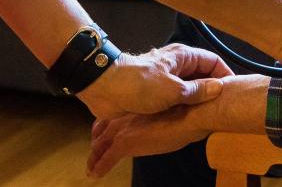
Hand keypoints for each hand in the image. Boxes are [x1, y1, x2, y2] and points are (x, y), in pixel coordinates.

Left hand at [75, 43, 232, 119]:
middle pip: (203, 75)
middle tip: (222, 107)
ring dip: (197, 100)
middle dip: (212, 90)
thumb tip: (219, 88)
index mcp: (183, 57)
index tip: (233, 92)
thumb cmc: (138, 84)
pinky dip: (184, 107)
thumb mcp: (173, 90)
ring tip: (207, 116)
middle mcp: (177, 65)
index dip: (225, 75)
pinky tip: (188, 119)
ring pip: (190, 88)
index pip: (213, 61)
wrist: (105, 88)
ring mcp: (166, 78)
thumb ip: (197, 90)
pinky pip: (176, 98)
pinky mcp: (156, 92)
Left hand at [85, 106, 211, 178]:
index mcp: (135, 106)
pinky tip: (95, 174)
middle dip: (97, 140)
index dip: (105, 124)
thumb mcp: (173, 109)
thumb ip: (163, 116)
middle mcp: (125, 116)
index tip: (100, 130)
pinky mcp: (125, 143)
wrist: (190, 114)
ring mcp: (122, 129)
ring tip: (91, 166)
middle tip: (94, 150)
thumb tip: (166, 121)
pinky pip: (106, 159)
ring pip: (100, 145)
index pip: (113, 116)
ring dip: (94, 156)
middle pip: (103, 129)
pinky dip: (99, 167)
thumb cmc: (188, 109)